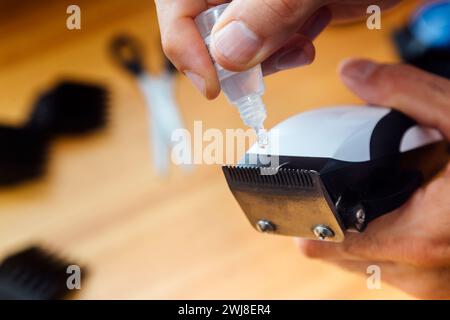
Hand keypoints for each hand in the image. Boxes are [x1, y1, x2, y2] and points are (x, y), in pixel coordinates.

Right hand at [154, 0, 399, 98]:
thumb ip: (268, 8)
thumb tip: (226, 53)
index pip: (177, 5)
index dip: (184, 46)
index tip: (212, 84)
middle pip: (203, 30)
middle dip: (232, 57)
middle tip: (261, 64)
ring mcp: (257, 2)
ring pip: (234, 45)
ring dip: (265, 57)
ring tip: (297, 41)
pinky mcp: (280, 13)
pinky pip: (264, 45)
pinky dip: (284, 53)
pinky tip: (307, 37)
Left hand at [297, 59, 449, 298]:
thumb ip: (403, 93)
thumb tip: (353, 73)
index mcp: (421, 236)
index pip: (326, 245)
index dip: (305, 220)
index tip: (296, 199)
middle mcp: (424, 274)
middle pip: (341, 255)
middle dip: (336, 221)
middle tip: (343, 188)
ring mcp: (436, 288)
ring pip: (369, 265)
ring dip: (364, 232)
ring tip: (380, 196)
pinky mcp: (445, 288)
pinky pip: (397, 269)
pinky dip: (392, 242)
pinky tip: (407, 211)